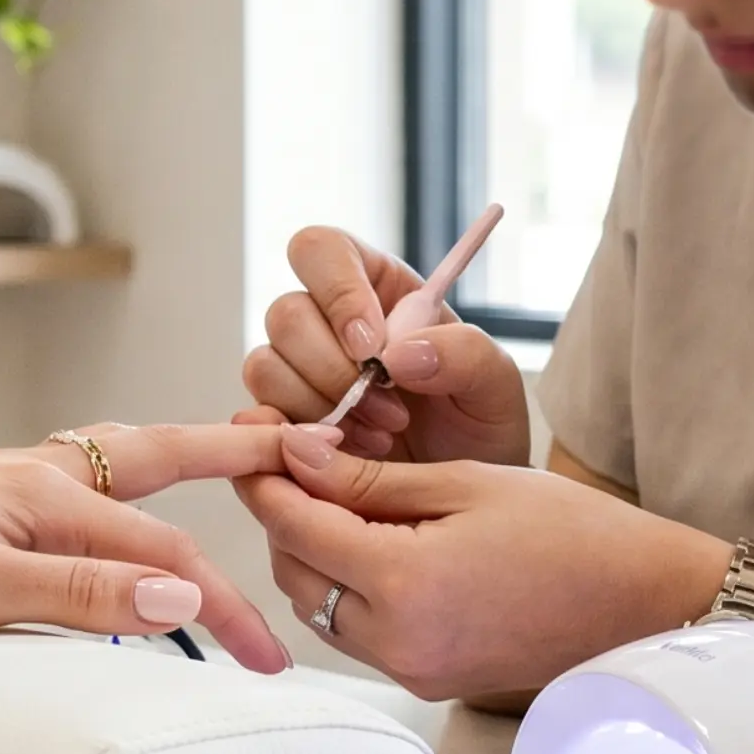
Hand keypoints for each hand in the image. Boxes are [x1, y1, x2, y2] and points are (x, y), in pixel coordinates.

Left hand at [0, 424, 297, 673]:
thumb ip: (75, 590)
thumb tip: (182, 590)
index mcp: (37, 489)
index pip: (164, 548)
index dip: (228, 603)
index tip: (272, 660)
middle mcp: (22, 479)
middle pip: (147, 467)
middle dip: (223, 461)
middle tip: (290, 449)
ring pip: (104, 477)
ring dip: (167, 474)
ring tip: (217, 464)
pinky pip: (62, 505)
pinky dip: (109, 506)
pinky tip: (101, 527)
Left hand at [236, 434, 726, 697]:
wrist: (645, 604)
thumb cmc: (571, 532)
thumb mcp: (464, 482)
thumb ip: (368, 479)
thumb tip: (293, 453)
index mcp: (403, 584)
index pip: (294, 525)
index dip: (265, 476)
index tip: (255, 436)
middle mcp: (396, 640)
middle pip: (293, 572)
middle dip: (283, 515)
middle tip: (294, 460)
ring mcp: (411, 669)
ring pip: (316, 606)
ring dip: (311, 553)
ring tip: (334, 496)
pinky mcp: (426, 680)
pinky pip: (354, 631)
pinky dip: (345, 587)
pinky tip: (370, 543)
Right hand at [242, 226, 529, 464]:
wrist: (459, 503)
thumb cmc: (477, 430)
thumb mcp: (497, 385)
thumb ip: (464, 352)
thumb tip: (397, 353)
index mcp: (375, 287)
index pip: (322, 250)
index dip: (336, 290)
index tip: (372, 345)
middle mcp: (325, 322)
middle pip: (286, 312)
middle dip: (335, 370)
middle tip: (391, 412)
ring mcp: (296, 372)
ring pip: (265, 365)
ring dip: (321, 408)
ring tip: (380, 438)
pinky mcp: (280, 421)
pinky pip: (256, 416)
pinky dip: (295, 440)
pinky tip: (343, 456)